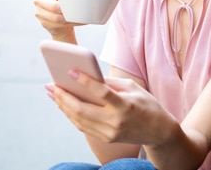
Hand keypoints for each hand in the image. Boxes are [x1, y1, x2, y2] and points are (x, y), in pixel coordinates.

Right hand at [33, 0, 86, 40]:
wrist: (60, 19)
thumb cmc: (64, 0)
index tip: (81, 0)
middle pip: (55, 7)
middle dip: (69, 11)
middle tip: (82, 12)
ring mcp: (39, 12)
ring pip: (57, 18)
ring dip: (71, 20)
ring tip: (83, 19)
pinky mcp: (43, 23)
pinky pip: (58, 25)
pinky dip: (70, 25)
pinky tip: (78, 23)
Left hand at [46, 71, 175, 145]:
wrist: (159, 132)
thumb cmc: (146, 104)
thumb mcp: (132, 87)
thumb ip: (110, 82)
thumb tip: (87, 76)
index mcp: (125, 106)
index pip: (101, 93)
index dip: (85, 82)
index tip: (70, 71)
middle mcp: (116, 122)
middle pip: (83, 110)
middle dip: (63, 96)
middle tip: (51, 84)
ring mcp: (110, 133)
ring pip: (79, 120)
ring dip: (63, 106)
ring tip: (52, 93)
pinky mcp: (106, 138)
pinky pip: (83, 126)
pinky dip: (71, 114)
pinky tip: (63, 103)